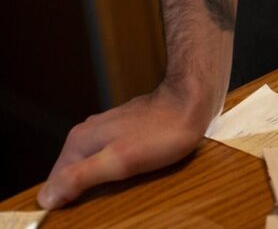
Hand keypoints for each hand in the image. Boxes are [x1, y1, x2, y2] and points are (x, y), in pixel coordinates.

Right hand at [37, 80, 219, 208]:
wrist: (193, 102)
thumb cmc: (161, 133)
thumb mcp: (118, 161)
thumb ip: (80, 177)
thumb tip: (46, 198)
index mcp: (79, 141)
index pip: (55, 182)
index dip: (65, 202)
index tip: (82, 214)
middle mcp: (88, 133)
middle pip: (74, 174)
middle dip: (84, 192)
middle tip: (104, 206)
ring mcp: (108, 130)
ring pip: (94, 165)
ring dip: (102, 182)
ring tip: (119, 194)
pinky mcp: (127, 131)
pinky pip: (112, 157)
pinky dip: (117, 170)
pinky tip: (131, 176)